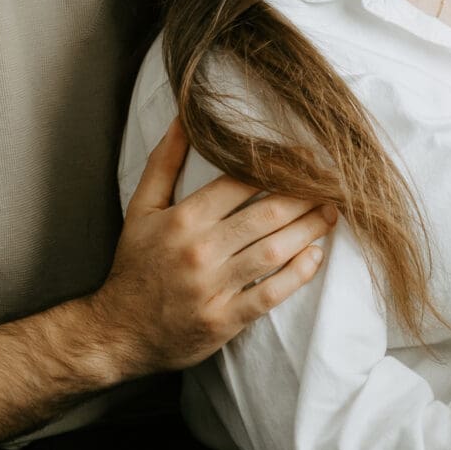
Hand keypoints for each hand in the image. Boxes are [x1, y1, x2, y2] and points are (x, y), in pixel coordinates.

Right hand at [88, 116, 336, 377]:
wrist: (118, 331)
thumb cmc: (135, 265)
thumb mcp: (141, 209)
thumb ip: (164, 162)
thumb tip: (185, 118)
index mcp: (183, 219)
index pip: (241, 181)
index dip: (279, 166)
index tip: (306, 157)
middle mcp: (200, 250)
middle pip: (267, 214)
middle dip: (305, 196)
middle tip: (332, 184)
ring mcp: (214, 287)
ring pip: (274, 251)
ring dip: (310, 229)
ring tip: (331, 213)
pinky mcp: (224, 319)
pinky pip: (270, 294)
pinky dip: (298, 274)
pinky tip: (314, 256)